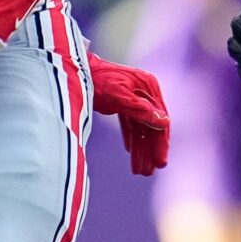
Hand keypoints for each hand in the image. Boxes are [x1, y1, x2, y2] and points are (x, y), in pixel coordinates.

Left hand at [87, 56, 169, 174]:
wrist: (76, 69)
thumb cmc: (97, 81)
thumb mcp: (118, 97)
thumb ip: (140, 110)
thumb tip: (165, 122)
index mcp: (149, 87)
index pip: (160, 121)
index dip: (160, 144)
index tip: (160, 164)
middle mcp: (145, 91)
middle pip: (151, 126)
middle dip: (149, 151)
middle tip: (148, 173)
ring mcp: (134, 96)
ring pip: (140, 128)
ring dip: (140, 149)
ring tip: (139, 171)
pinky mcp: (122, 100)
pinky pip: (130, 124)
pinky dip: (131, 138)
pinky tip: (130, 152)